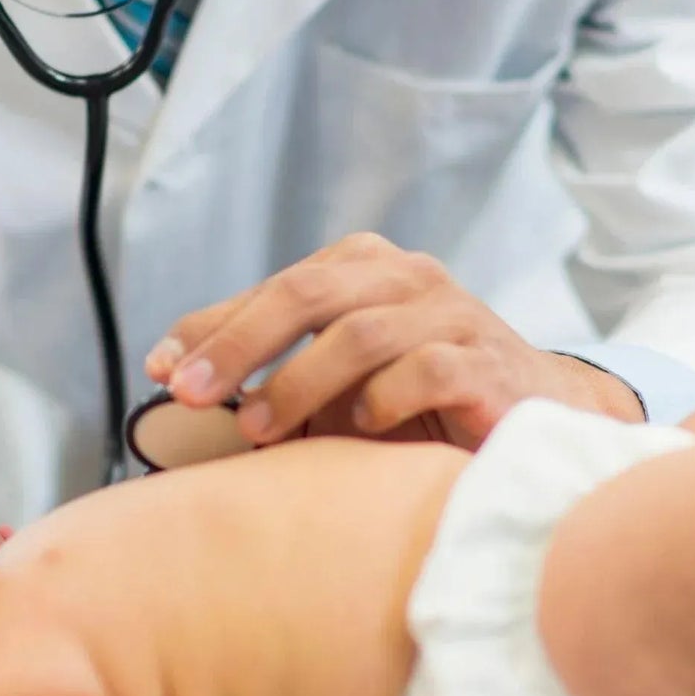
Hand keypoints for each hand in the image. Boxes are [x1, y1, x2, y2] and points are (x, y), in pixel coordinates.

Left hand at [146, 234, 643, 450]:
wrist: (537, 417)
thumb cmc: (419, 396)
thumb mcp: (336, 374)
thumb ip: (273, 363)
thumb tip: (172, 371)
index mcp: (365, 267)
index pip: (275, 287)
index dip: (211, 325)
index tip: (157, 366)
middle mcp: (408, 278)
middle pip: (307, 294)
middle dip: (238, 344)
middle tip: (187, 393)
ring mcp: (454, 315)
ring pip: (360, 332)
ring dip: (297, 382)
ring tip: (255, 426)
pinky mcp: (490, 363)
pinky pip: (426, 369)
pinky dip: (381, 399)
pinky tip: (357, 429)